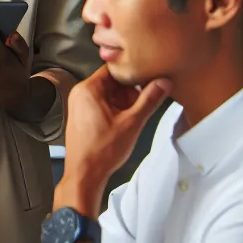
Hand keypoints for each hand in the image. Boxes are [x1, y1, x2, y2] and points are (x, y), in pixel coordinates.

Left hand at [61, 67, 170, 207]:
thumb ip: (149, 100)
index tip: (147, 78)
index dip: (132, 73)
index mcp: (88, 89)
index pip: (113, 68)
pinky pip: (102, 105)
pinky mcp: (82, 117)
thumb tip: (163, 83)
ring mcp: (79, 106)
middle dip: (129, 92)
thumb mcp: (132, 123)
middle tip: (144, 102)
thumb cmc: (101, 151)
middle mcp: (80, 94)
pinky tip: (126, 122)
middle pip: (111, 82)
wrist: (85, 175)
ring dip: (124, 102)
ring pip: (108, 95)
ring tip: (135, 115)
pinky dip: (116, 110)